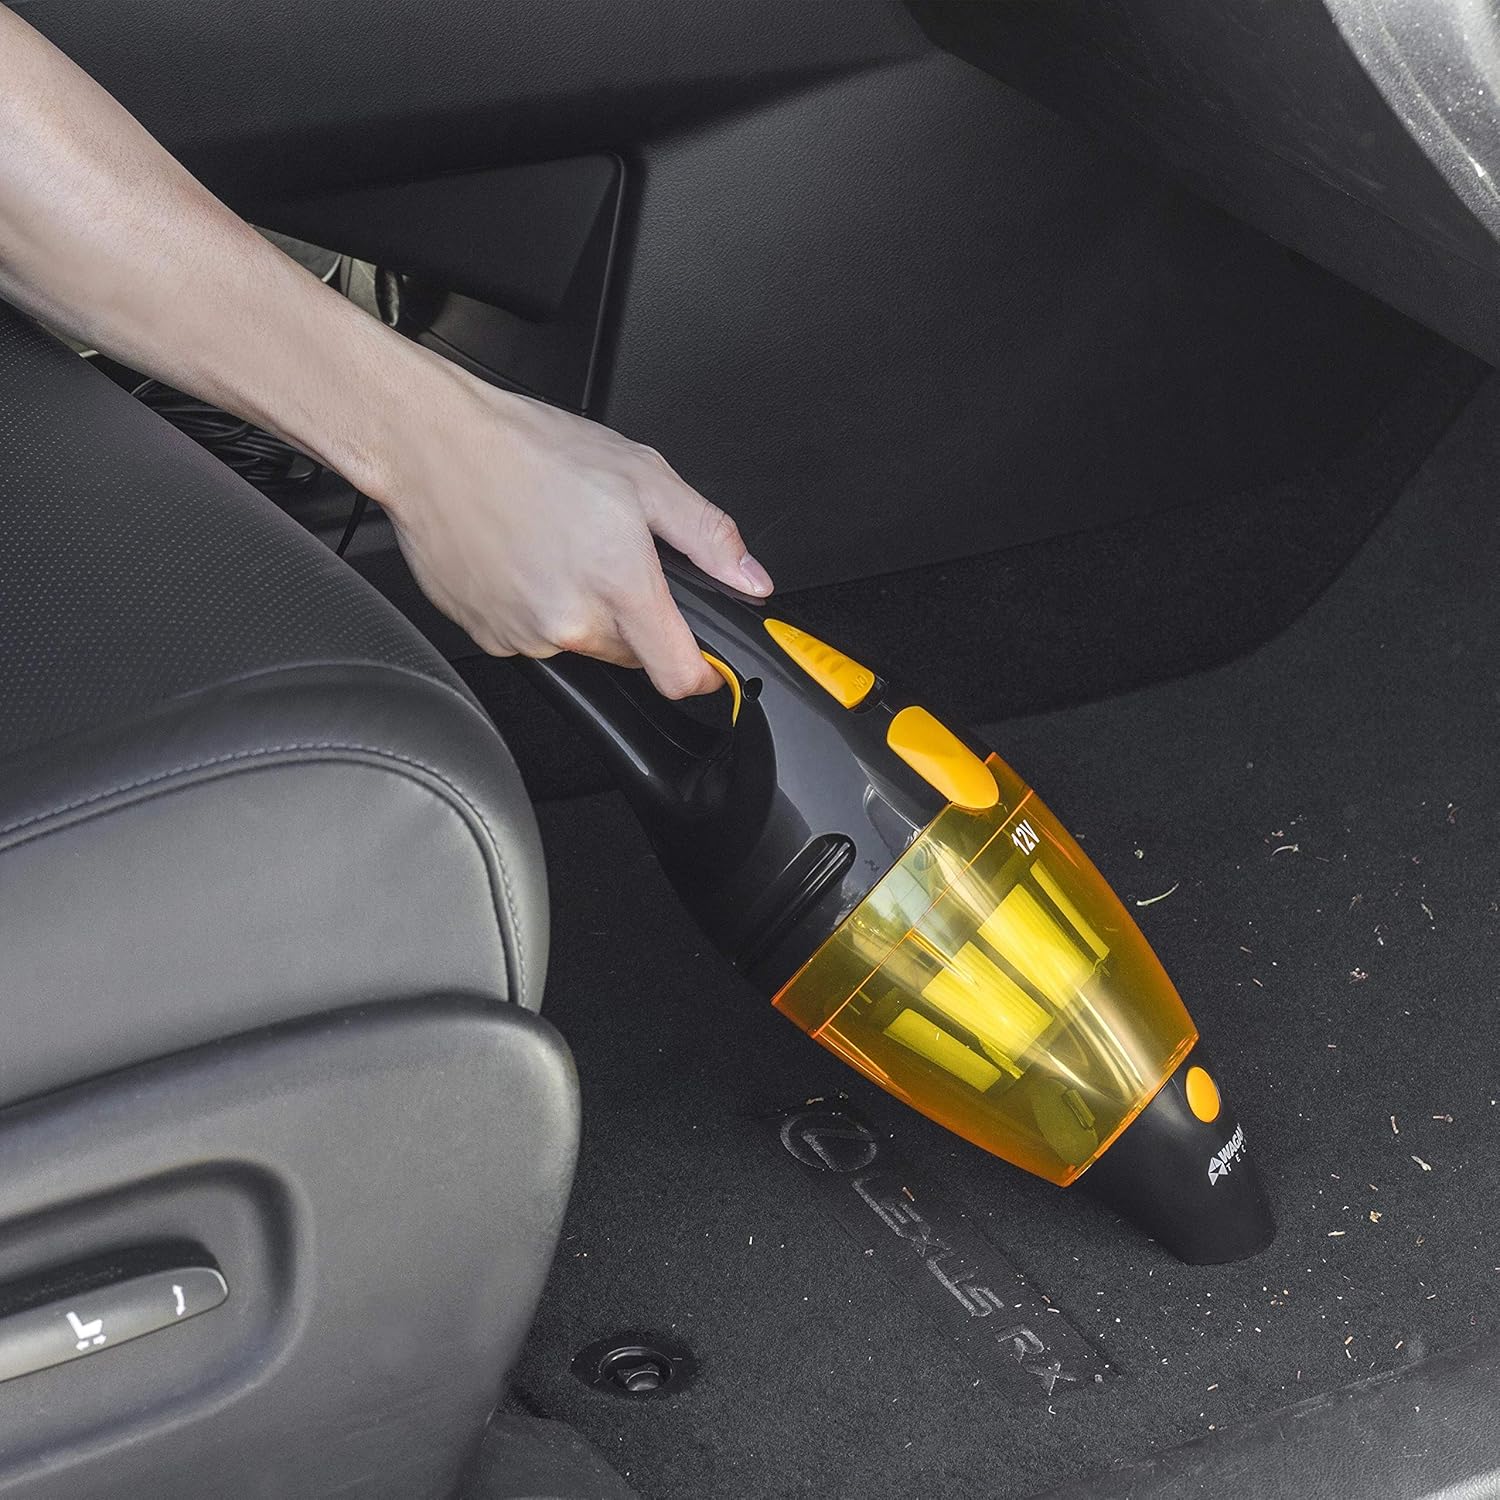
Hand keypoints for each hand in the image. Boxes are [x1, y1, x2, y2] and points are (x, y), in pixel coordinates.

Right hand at [367, 353, 772, 698]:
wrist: (431, 446)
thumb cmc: (527, 450)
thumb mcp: (642, 475)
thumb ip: (707, 536)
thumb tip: (750, 579)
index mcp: (618, 587)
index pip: (679, 675)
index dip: (703, 672)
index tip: (705, 659)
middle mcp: (570, 623)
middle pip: (633, 656)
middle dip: (638, 617)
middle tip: (613, 555)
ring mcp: (525, 635)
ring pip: (583, 644)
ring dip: (586, 609)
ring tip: (561, 545)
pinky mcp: (487, 636)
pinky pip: (536, 636)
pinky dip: (541, 606)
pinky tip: (527, 557)